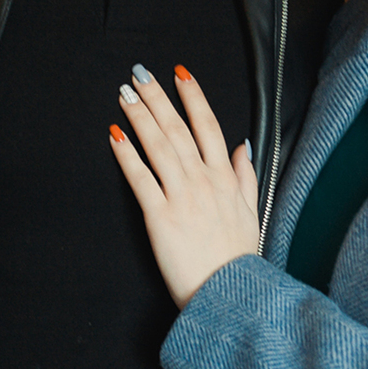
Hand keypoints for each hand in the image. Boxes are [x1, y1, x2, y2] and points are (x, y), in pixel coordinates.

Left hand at [110, 64, 259, 307]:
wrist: (230, 294)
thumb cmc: (237, 258)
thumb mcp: (252, 213)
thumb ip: (245, 177)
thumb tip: (242, 147)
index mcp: (224, 179)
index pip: (208, 127)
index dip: (193, 97)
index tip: (180, 74)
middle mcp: (204, 182)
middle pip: (178, 130)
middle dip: (158, 98)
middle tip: (140, 74)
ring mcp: (182, 197)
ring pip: (159, 147)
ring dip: (140, 117)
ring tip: (124, 96)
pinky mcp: (161, 217)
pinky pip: (141, 179)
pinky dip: (127, 156)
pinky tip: (115, 136)